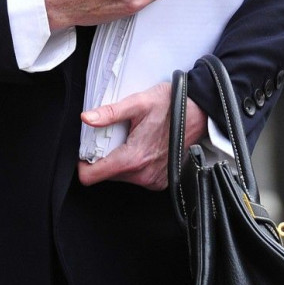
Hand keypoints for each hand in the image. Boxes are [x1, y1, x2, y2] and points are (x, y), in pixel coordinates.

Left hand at [78, 83, 207, 190]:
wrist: (200, 114)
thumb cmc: (173, 106)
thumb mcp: (138, 103)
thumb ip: (110, 113)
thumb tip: (87, 118)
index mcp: (133, 158)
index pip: (91, 176)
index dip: (83, 164)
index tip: (86, 151)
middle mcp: (143, 174)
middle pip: (105, 175)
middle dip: (104, 158)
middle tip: (115, 137)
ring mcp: (153, 180)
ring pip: (121, 176)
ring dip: (120, 161)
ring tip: (132, 139)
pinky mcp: (160, 181)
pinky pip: (137, 177)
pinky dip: (135, 165)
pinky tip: (143, 147)